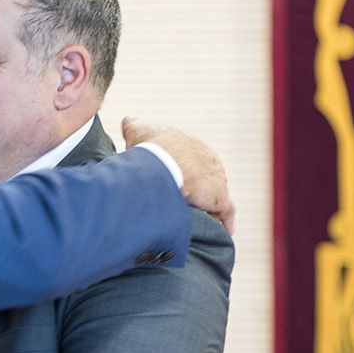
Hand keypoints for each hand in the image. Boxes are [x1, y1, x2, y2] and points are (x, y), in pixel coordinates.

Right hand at [121, 116, 235, 234]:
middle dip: (199, 194)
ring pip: (215, 199)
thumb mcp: (139, 131)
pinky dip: (224, 222)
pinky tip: (221, 230)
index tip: (176, 186)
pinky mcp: (220, 198)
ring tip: (197, 222)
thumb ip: (135, 126)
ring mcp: (217, 181)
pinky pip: (225, 213)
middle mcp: (210, 163)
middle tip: (185, 206)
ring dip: (208, 209)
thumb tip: (128, 121)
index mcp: (195, 147)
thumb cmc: (151, 147)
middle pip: (207, 182)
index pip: (194, 163)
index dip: (185, 176)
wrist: (163, 164)